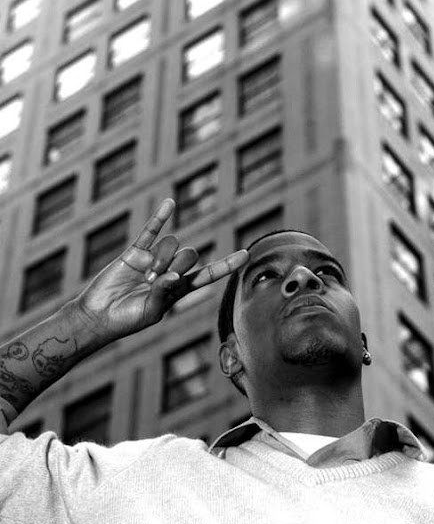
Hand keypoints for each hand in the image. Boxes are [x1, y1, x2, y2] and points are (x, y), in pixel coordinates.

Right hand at [74, 198, 248, 342]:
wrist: (97, 314)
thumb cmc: (126, 320)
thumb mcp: (150, 313)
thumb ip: (164, 295)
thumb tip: (174, 276)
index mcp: (179, 290)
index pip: (208, 275)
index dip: (226, 265)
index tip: (246, 255)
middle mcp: (170, 272)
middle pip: (190, 255)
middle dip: (177, 265)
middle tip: (157, 281)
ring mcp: (153, 259)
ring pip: (173, 245)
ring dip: (162, 258)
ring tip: (147, 275)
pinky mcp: (136, 252)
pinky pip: (151, 230)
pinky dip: (161, 217)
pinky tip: (170, 203)